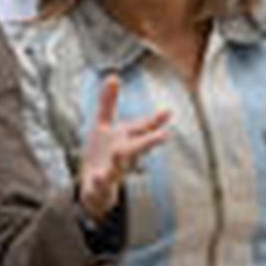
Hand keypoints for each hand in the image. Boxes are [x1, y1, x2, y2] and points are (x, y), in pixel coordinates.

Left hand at [75, 75, 171, 220]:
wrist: (95, 189)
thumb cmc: (104, 154)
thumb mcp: (104, 125)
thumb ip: (108, 102)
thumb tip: (113, 75)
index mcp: (125, 139)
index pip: (142, 128)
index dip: (155, 121)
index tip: (169, 112)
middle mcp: (122, 155)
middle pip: (136, 146)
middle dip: (149, 141)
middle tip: (165, 136)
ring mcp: (112, 171)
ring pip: (119, 166)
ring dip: (121, 159)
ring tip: (120, 152)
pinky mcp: (99, 186)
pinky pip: (100, 184)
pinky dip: (100, 181)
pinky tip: (99, 176)